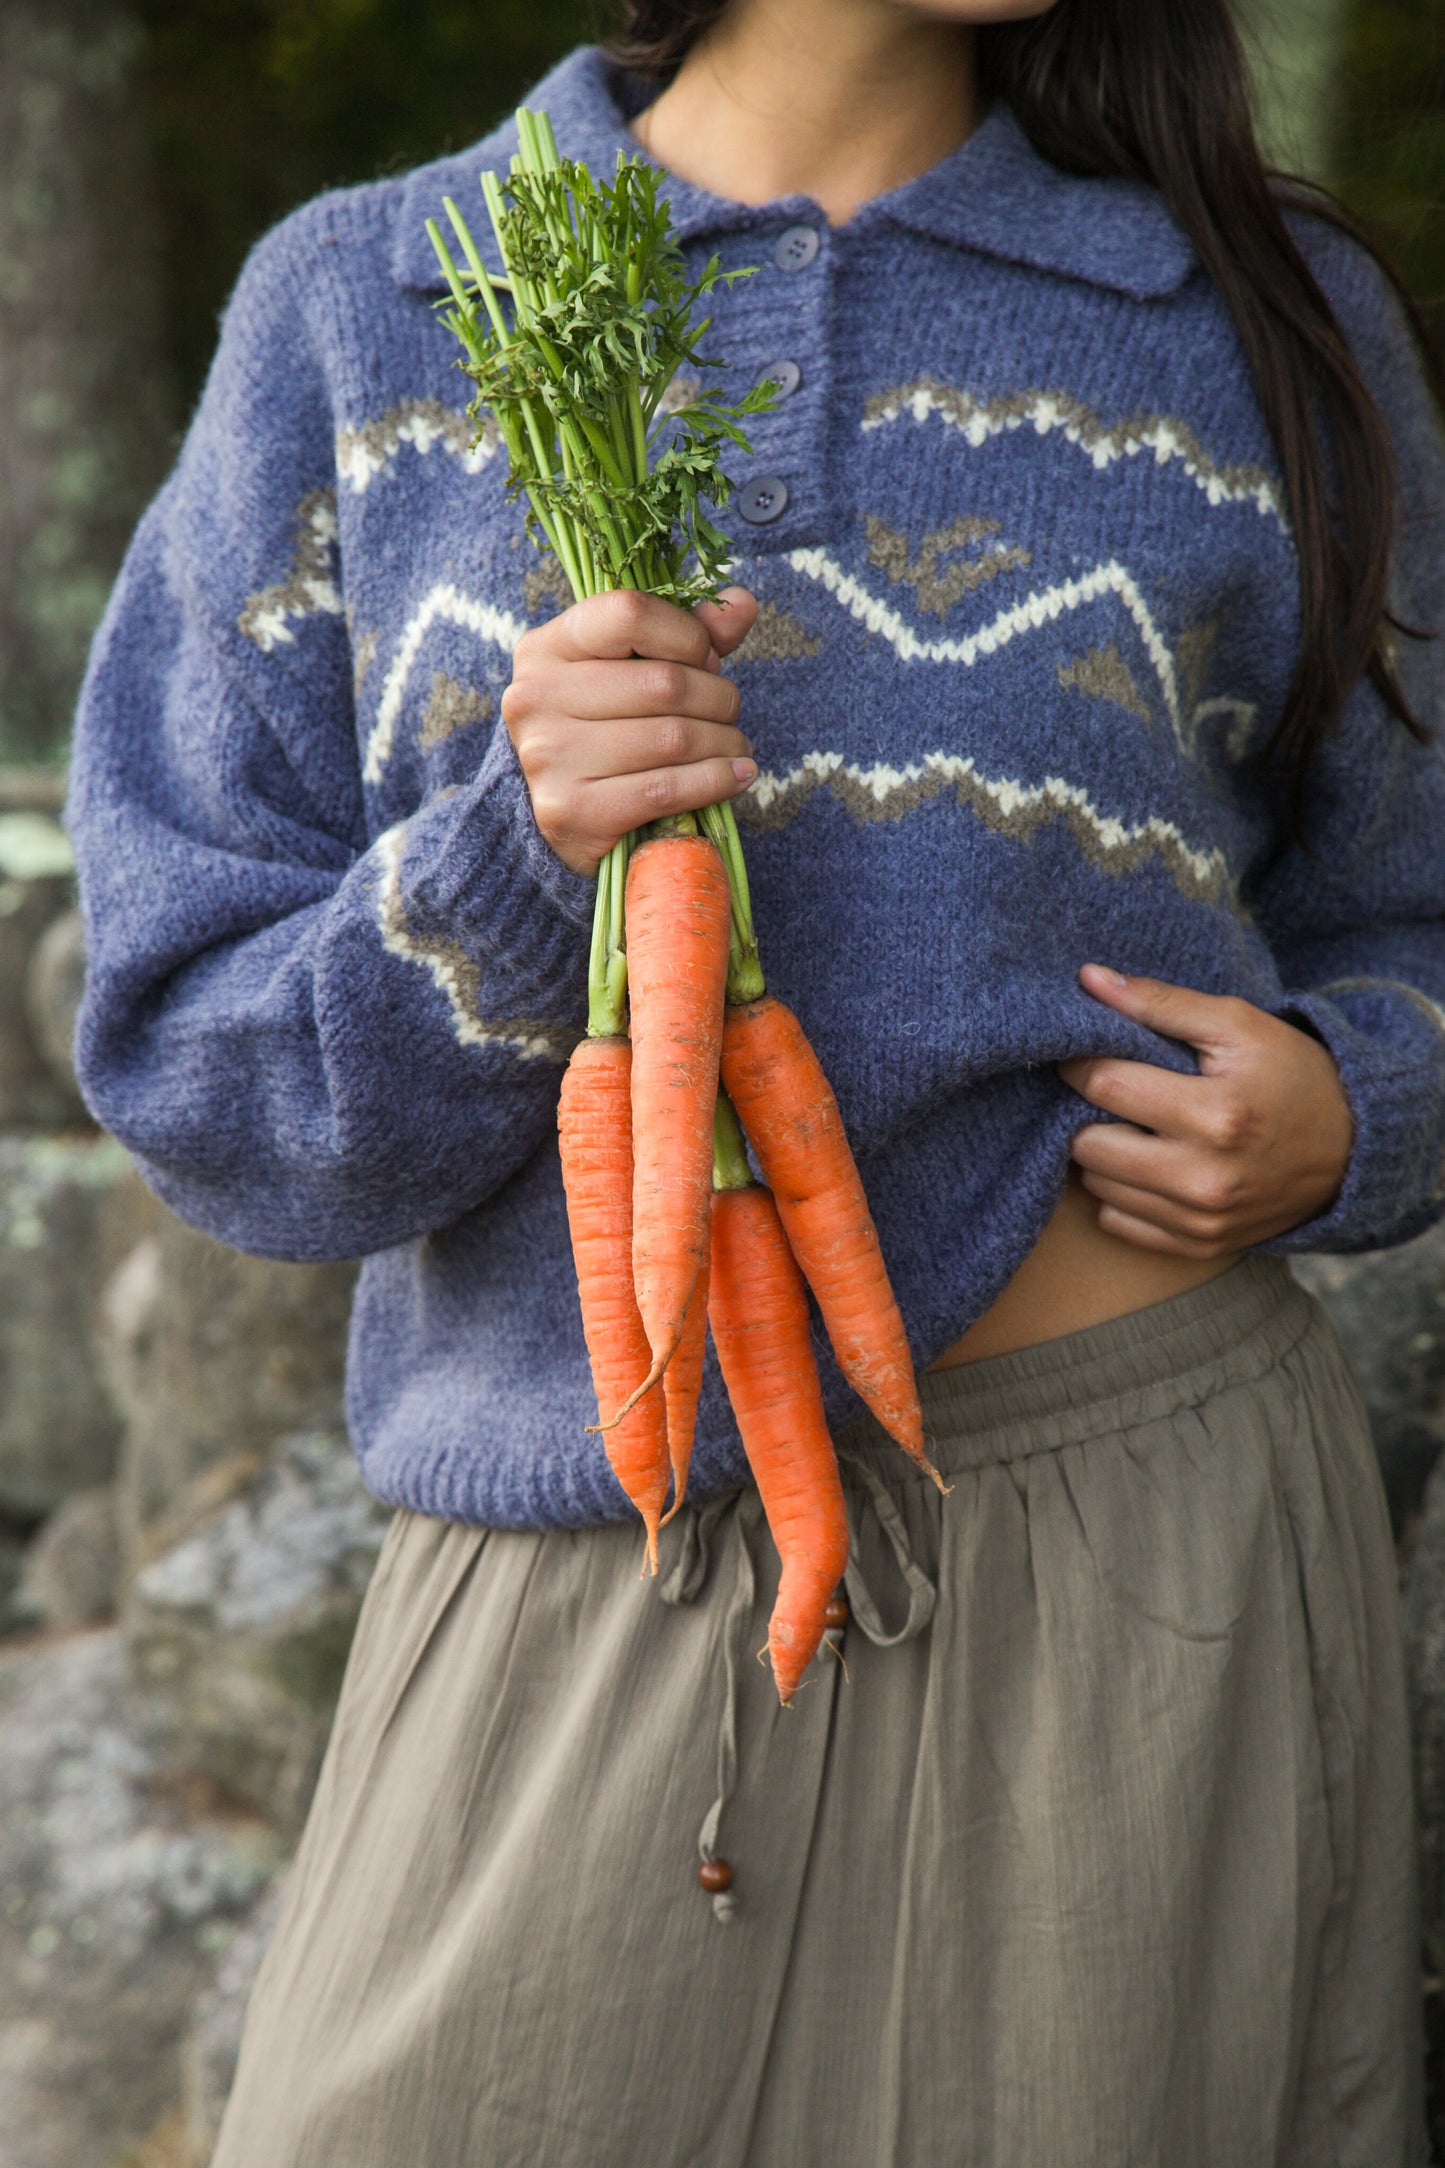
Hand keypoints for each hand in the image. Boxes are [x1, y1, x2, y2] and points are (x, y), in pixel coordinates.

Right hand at [500, 585, 759, 875]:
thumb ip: (688, 633)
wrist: (567, 815)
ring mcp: (549, 757)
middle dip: (718, 697)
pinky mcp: (571, 812)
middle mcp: (536, 697)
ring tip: (737, 746)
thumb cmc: (608, 727)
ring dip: (724, 742)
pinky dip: (717, 780)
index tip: (705, 659)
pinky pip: (667, 788)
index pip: (629, 613)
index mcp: (546, 647)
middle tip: (730, 711)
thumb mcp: (637, 670)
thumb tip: (743, 603)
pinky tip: (738, 775)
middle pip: (663, 683)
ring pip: (673, 738)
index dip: (686, 634)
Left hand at [1058, 964, 1354, 1256]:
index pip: (1105, 1085)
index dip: (1081, 1063)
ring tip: (1138, 1128)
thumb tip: (1088, 979)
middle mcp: (1205, 1178)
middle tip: (1118, 1096)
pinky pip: (1117, 1222)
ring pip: (1097, 1185)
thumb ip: (1161, 1002)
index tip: (1088, 1055)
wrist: (1353, 1149)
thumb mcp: (1237, 1024)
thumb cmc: (1291, 1074)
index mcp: (1217, 1115)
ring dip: (1104, 1154)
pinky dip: (1121, 1193)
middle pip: (1088, 1145)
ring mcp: (1202, 1220)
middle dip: (1091, 1113)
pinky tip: (1149, 1165)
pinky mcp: (1200, 1245)